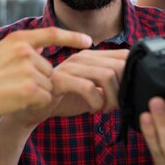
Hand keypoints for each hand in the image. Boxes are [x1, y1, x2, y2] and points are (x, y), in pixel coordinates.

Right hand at [0, 27, 91, 120]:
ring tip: (11, 92)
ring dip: (36, 93)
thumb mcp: (0, 52)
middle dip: (38, 80)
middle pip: (49, 69)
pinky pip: (46, 98)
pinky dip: (35, 103)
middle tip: (13, 86)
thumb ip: (23, 49)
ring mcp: (29, 69)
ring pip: (48, 85)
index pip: (52, 33)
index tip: (88, 40)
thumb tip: (45, 45)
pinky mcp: (31, 89)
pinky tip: (16, 101)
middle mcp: (26, 51)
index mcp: (18, 40)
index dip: (72, 37)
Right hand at [8, 49, 128, 126]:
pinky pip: (88, 87)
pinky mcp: (59, 81)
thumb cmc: (62, 98)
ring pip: (106, 75)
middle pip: (118, 65)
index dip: (133, 73)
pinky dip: (97, 101)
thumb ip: (108, 85)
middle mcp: (80, 57)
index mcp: (89, 56)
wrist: (31, 108)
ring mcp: (69, 67)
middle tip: (116, 105)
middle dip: (123, 89)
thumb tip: (132, 88)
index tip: (128, 91)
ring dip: (112, 98)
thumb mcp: (90, 90)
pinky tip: (94, 109)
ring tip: (105, 108)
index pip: (123, 55)